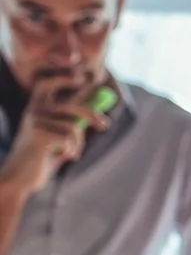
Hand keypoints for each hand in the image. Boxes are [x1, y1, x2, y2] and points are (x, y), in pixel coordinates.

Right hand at [0, 71, 109, 195]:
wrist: (20, 177)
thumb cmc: (41, 159)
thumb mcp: (57, 139)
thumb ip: (70, 125)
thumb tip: (96, 115)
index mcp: (36, 109)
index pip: (46, 85)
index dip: (63, 79)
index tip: (80, 77)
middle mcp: (34, 111)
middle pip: (70, 106)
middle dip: (91, 114)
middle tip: (105, 125)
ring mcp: (35, 120)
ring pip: (72, 127)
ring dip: (77, 144)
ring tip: (69, 154)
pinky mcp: (38, 133)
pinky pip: (69, 139)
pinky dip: (71, 151)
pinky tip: (60, 158)